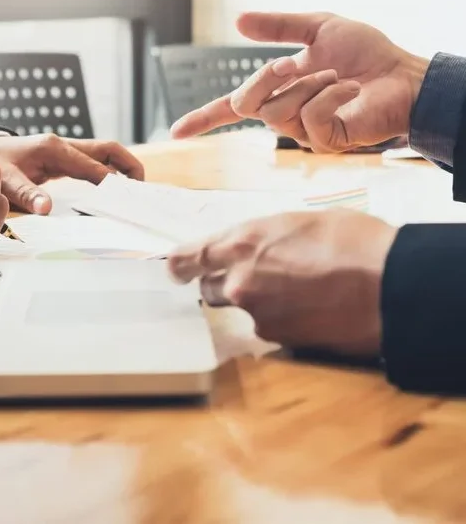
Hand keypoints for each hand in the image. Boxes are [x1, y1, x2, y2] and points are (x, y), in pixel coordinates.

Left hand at [0, 133, 144, 213]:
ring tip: (136, 190)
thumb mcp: (6, 182)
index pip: (94, 167)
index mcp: (54, 150)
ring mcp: (68, 148)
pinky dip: (112, 171)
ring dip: (125, 168)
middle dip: (130, 166)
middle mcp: (65, 145)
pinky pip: (97, 160)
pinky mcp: (68, 156)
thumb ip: (27, 195)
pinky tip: (117, 188)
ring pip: (107, 153)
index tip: (127, 199)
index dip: (113, 183)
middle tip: (143, 190)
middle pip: (109, 150)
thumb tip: (47, 209)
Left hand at [168, 209, 397, 355]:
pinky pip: (267, 326)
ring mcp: (256, 312)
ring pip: (241, 308)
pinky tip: (307, 309)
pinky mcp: (276, 338)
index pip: (190, 257)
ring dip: (255, 301)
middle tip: (254, 277)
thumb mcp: (300, 222)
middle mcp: (239, 280)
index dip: (179, 265)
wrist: (386, 285)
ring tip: (294, 291)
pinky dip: (279, 319)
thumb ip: (265, 238)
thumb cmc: (350, 240)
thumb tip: (255, 248)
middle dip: (223, 283)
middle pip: (209, 289)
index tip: (174, 270)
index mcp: (243, 241)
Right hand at [171, 12, 429, 151]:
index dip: (202, 119)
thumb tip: (238, 22)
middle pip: (244, 104)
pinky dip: (331, 92)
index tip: (176, 133)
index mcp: (277, 92)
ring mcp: (302, 133)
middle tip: (290, 64)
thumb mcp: (317, 28)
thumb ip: (278, 27)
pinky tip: (349, 89)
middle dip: (264, 78)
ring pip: (277, 111)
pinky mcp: (323, 142)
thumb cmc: (365, 54)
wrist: (401, 73)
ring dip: (308, 82)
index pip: (231, 110)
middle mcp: (284, 116)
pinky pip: (309, 117)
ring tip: (336, 76)